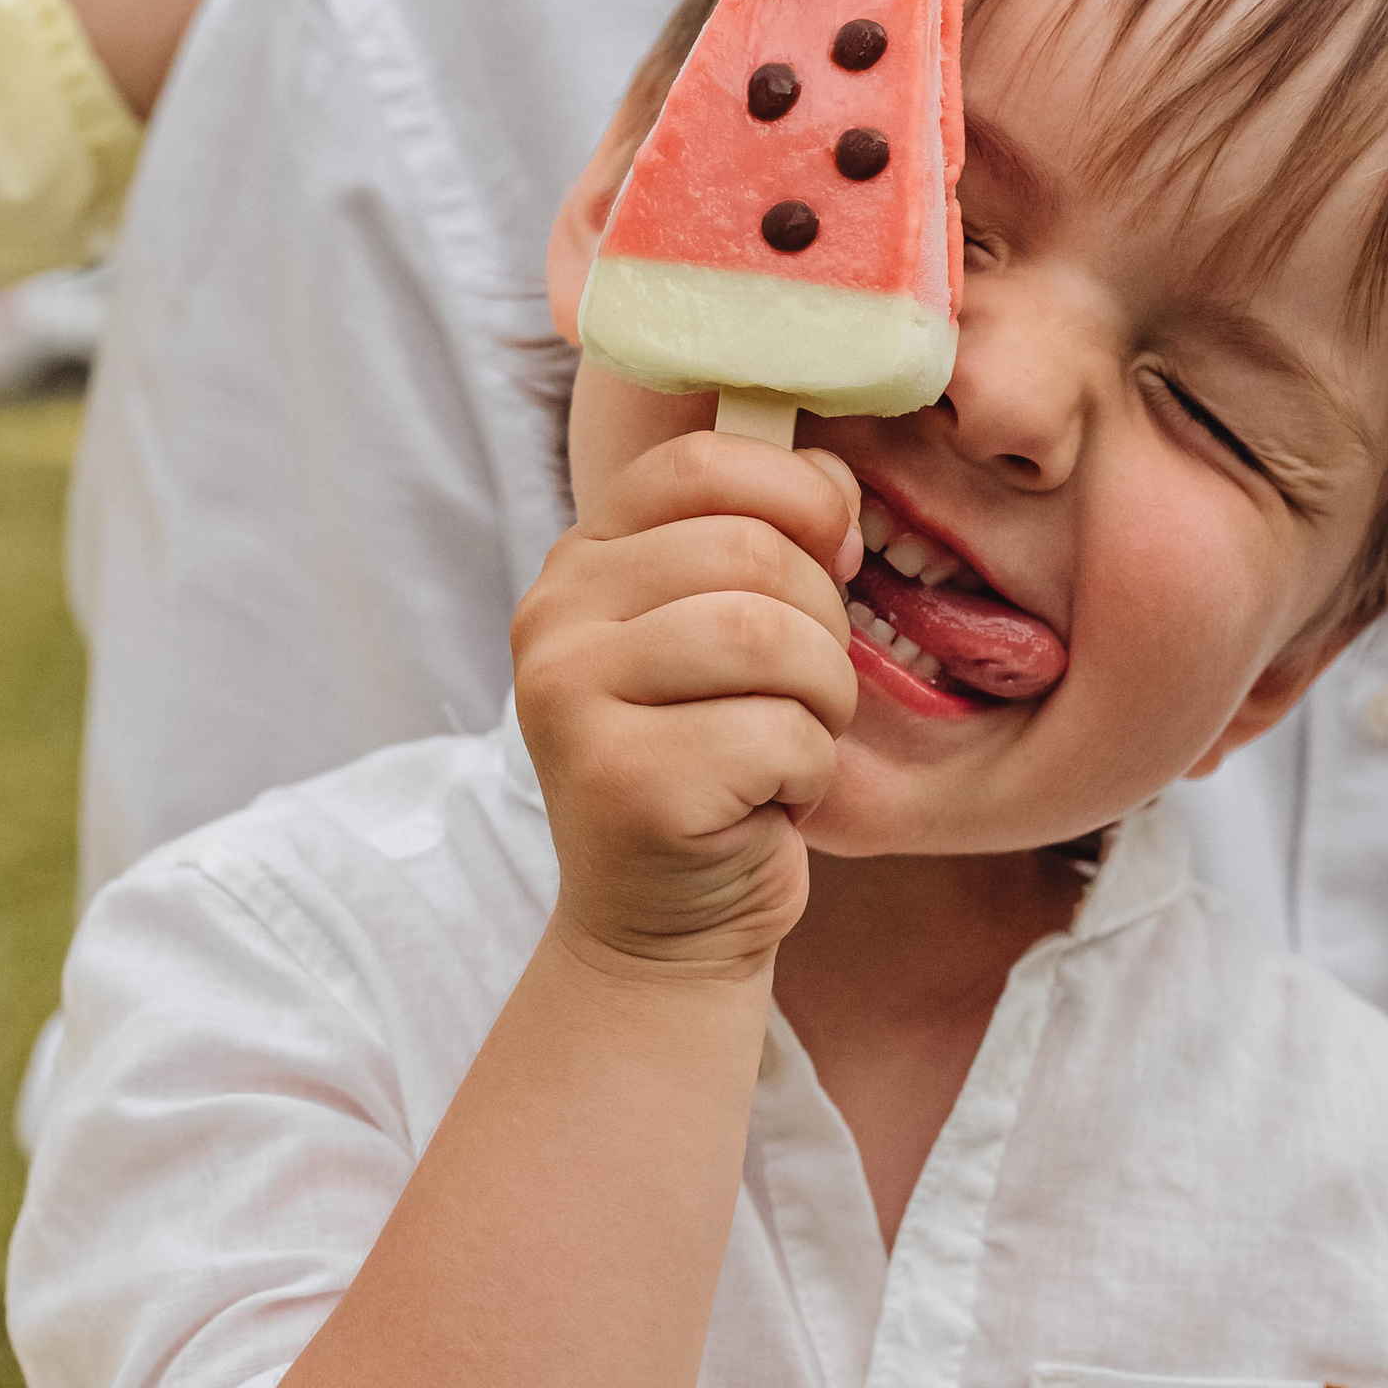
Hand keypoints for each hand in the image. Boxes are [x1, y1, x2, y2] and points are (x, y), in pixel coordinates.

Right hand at [514, 425, 860, 976]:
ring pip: (770, 638)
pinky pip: (778, 735)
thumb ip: (764, 537)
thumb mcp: (727, 631)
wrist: (666, 924)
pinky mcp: (625, 783)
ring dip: (821, 700)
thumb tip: (834, 483)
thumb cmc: (718, 764)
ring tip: (789, 742)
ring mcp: (573, 702)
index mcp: (579, 563)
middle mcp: (553, 621)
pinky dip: (807, 772)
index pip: (699, 464)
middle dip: (822, 624)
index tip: (832, 551)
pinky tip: (766, 801)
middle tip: (805, 691)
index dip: (796, 494)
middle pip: (750, 552)